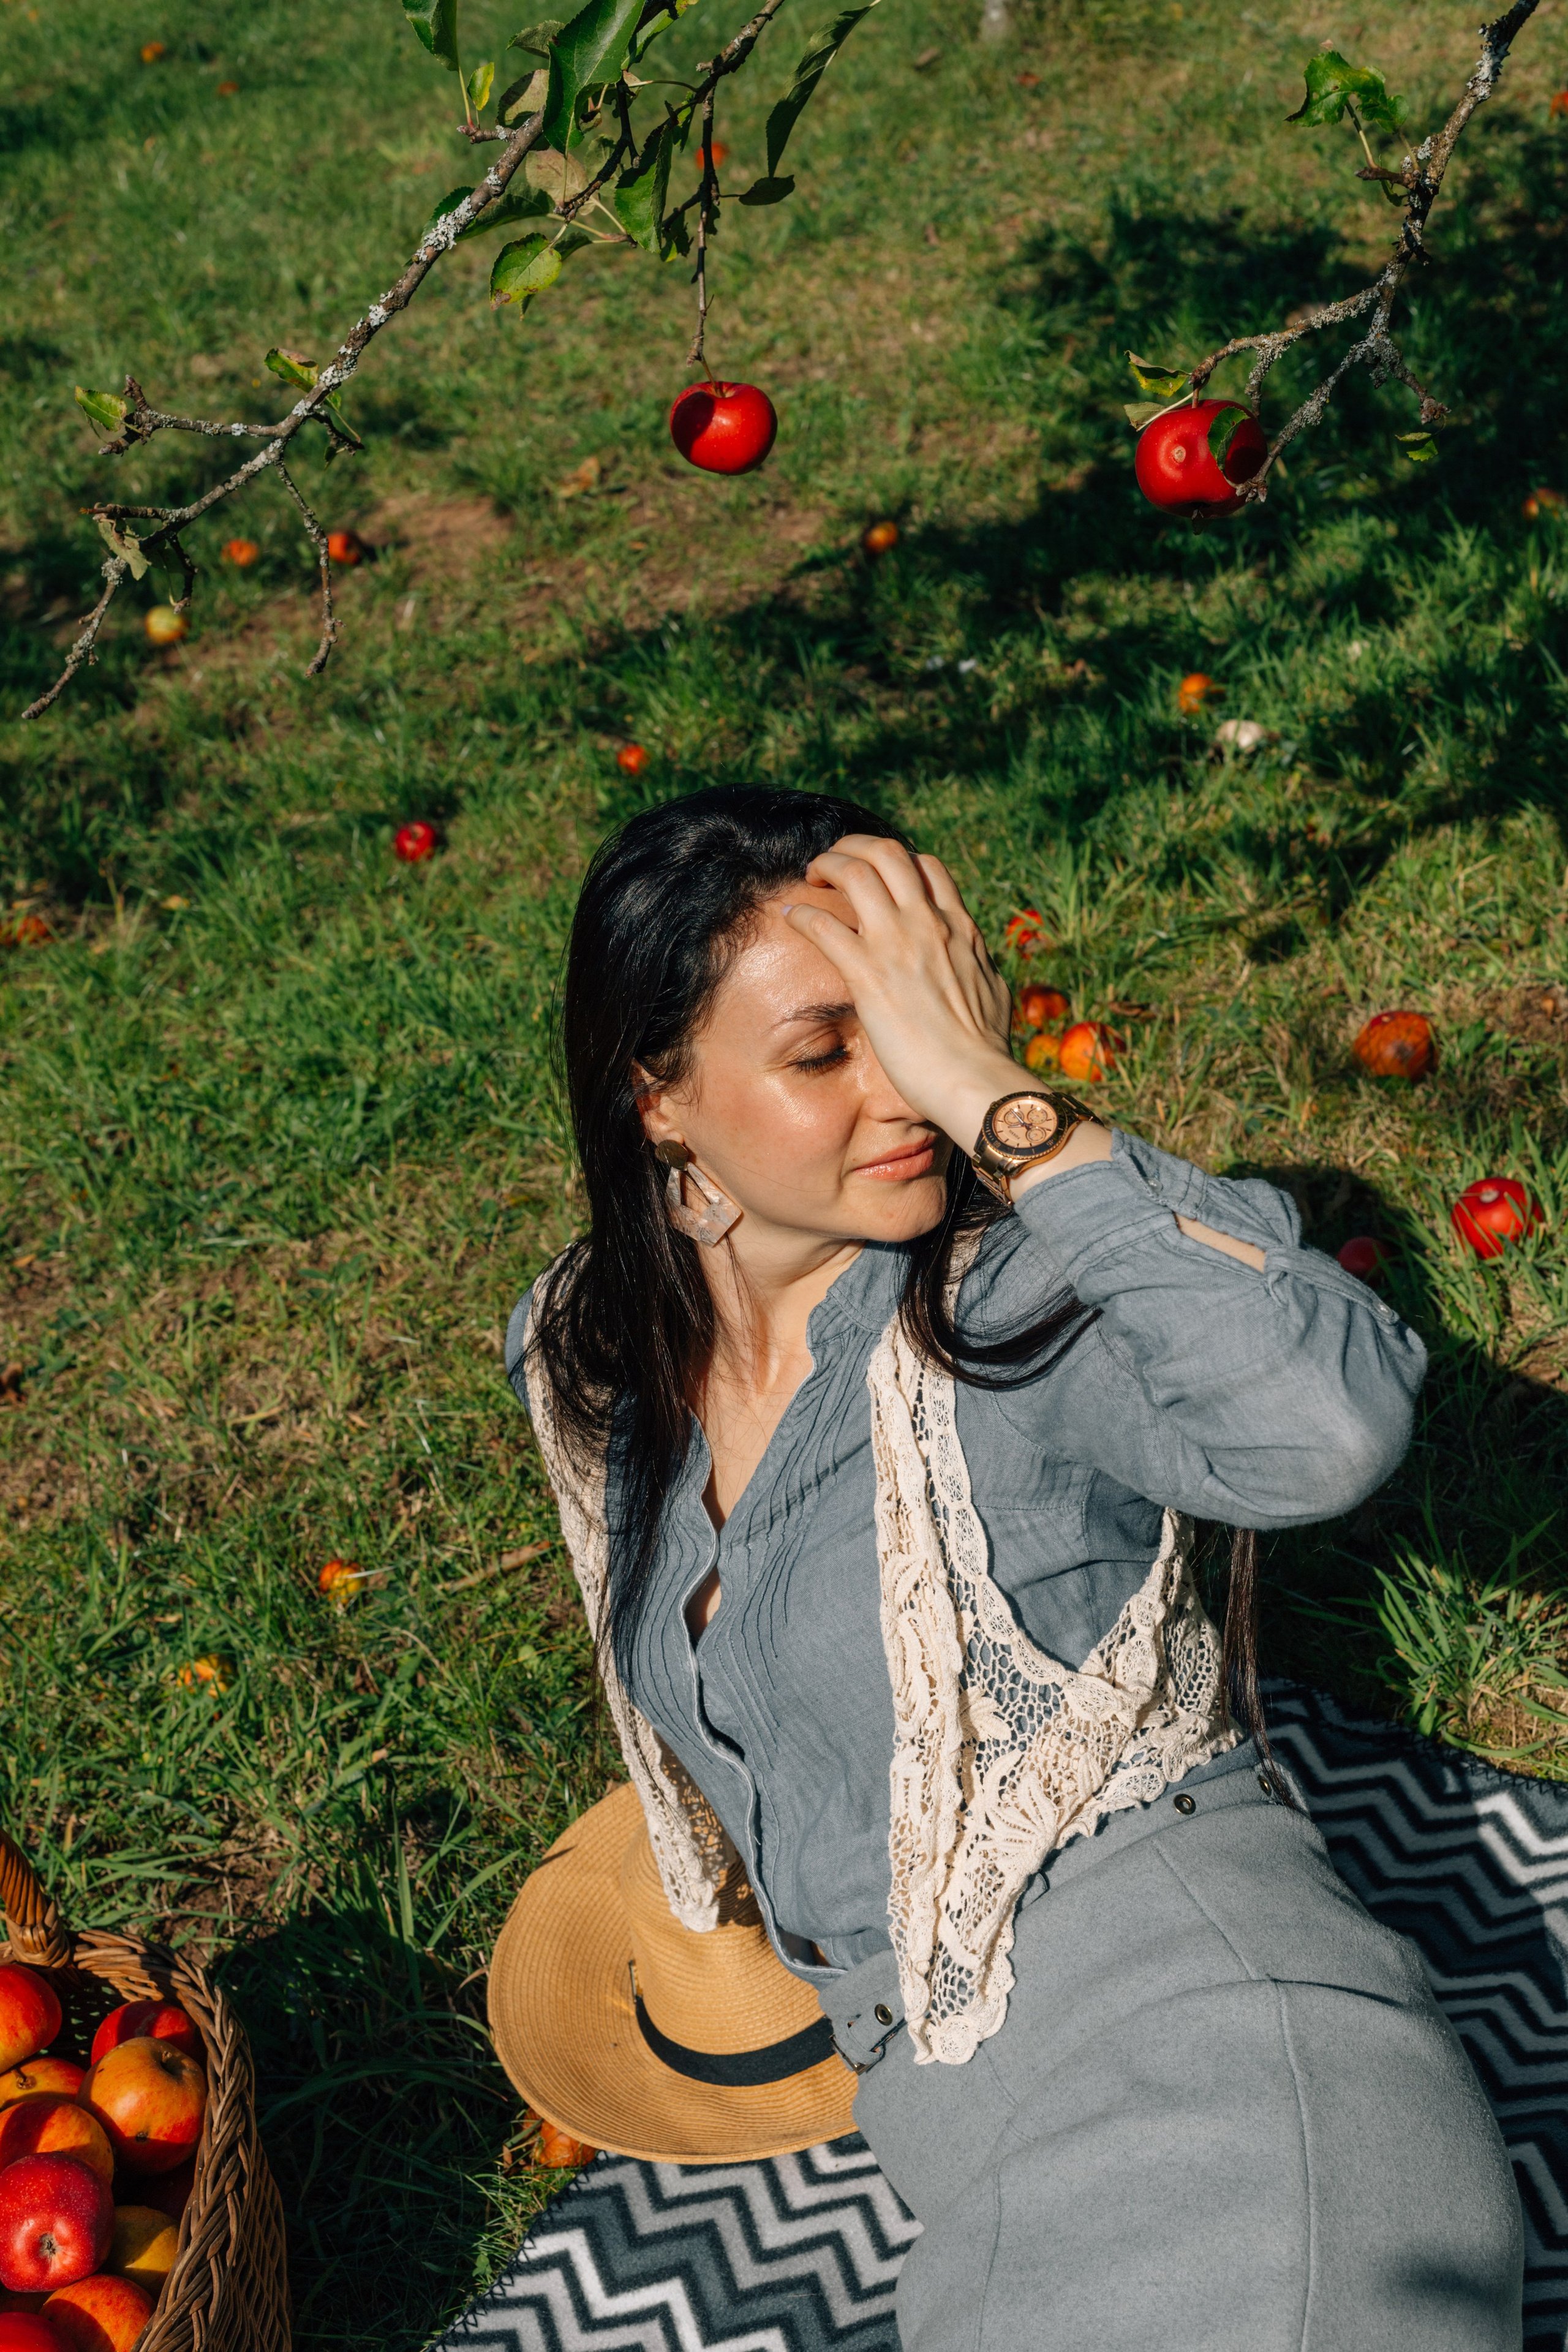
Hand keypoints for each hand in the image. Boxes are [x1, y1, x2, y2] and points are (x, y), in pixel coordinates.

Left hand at [781, 835, 1028, 1150]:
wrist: (975, 1080)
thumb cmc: (985, 1049)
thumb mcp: (992, 991)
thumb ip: (977, 966)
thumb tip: (975, 961)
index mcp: (959, 927)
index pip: (926, 868)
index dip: (895, 861)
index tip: (876, 874)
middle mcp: (928, 923)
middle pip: (887, 853)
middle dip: (853, 847)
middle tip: (833, 863)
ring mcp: (897, 944)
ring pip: (853, 872)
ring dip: (825, 866)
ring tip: (810, 879)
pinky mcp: (868, 975)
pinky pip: (823, 926)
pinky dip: (802, 915)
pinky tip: (790, 918)